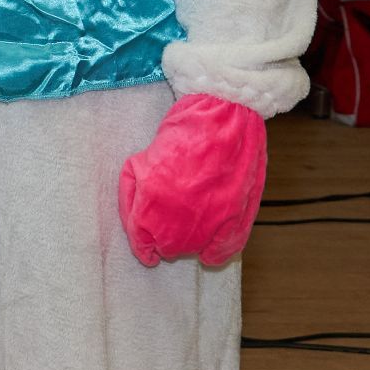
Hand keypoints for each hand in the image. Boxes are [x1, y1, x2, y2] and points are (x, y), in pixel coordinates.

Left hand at [118, 94, 271, 266]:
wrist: (223, 118)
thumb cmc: (180, 136)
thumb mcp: (139, 163)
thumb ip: (133, 197)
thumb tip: (137, 221)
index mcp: (151, 208)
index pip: (143, 244)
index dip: (143, 247)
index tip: (146, 251)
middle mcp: (180, 222)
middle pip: (169, 249)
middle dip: (164, 240)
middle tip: (168, 225)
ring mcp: (212, 223)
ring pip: (194, 249)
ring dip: (189, 242)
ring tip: (188, 228)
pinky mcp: (237, 217)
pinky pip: (224, 250)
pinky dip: (216, 251)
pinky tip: (210, 249)